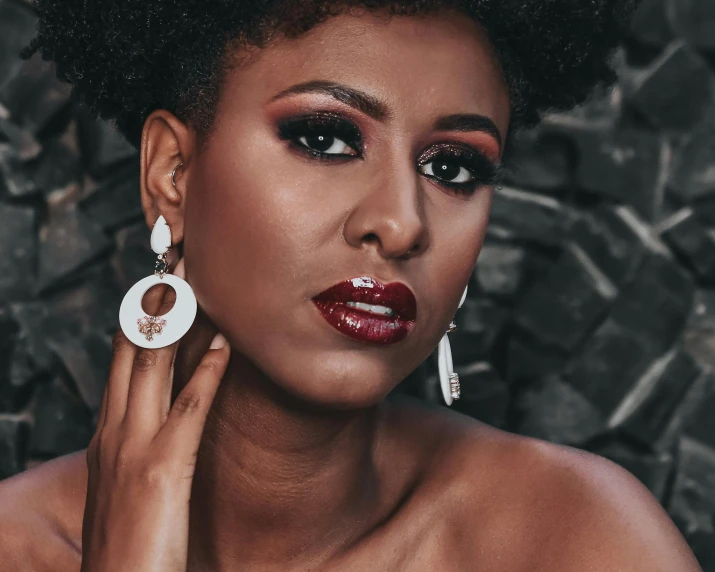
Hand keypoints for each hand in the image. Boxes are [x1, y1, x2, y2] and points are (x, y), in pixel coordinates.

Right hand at [80, 259, 229, 571]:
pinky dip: (208, 370)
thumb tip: (171, 418)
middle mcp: (113, 432)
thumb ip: (146, 449)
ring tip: (195, 281)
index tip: (159, 285)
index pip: (123, 363)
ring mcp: (133, 448)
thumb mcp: (131, 487)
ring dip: (176, 320)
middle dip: (151, 302)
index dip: (139, 319)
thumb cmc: (131, 544)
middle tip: (174, 261)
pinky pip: (188, 407)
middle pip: (132, 351)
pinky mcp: (162, 469)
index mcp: (106, 436)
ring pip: (153, 366)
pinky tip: (226, 343)